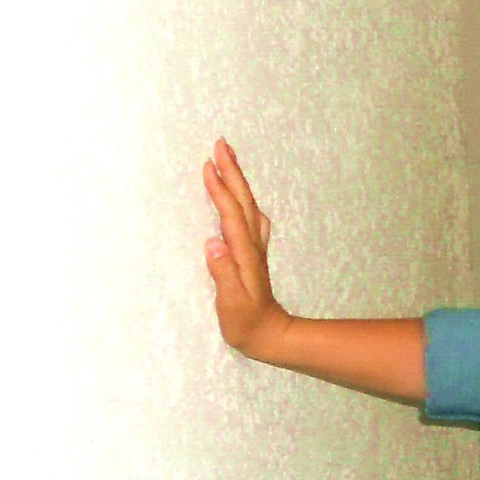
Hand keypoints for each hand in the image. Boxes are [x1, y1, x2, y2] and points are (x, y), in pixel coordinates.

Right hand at [203, 139, 288, 357]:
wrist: (271, 335)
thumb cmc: (246, 323)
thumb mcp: (231, 303)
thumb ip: (223, 273)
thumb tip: (212, 242)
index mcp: (244, 253)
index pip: (231, 213)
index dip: (220, 189)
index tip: (208, 164)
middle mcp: (252, 245)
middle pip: (243, 201)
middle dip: (232, 171)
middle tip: (221, 143)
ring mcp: (255, 248)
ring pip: (248, 205)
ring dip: (238, 181)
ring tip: (228, 159)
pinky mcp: (253, 254)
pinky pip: (249, 216)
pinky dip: (242, 199)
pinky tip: (240, 196)